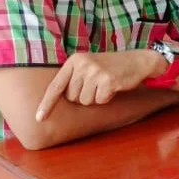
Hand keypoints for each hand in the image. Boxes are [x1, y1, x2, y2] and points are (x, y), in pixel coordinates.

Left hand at [35, 50, 162, 120]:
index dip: (47, 104)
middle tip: (97, 85)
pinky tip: (114, 87)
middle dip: (83, 96)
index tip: (39, 118)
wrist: (139, 60)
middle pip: (72, 97)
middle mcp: (83, 64)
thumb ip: (74, 77)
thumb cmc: (112, 67)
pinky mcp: (108, 80)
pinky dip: (107, 98)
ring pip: (85, 101)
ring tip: (106, 85)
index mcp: (75, 60)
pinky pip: (99, 101)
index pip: (56, 86)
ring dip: (96, 97)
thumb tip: (59, 99)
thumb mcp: (89, 66)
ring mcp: (95, 72)